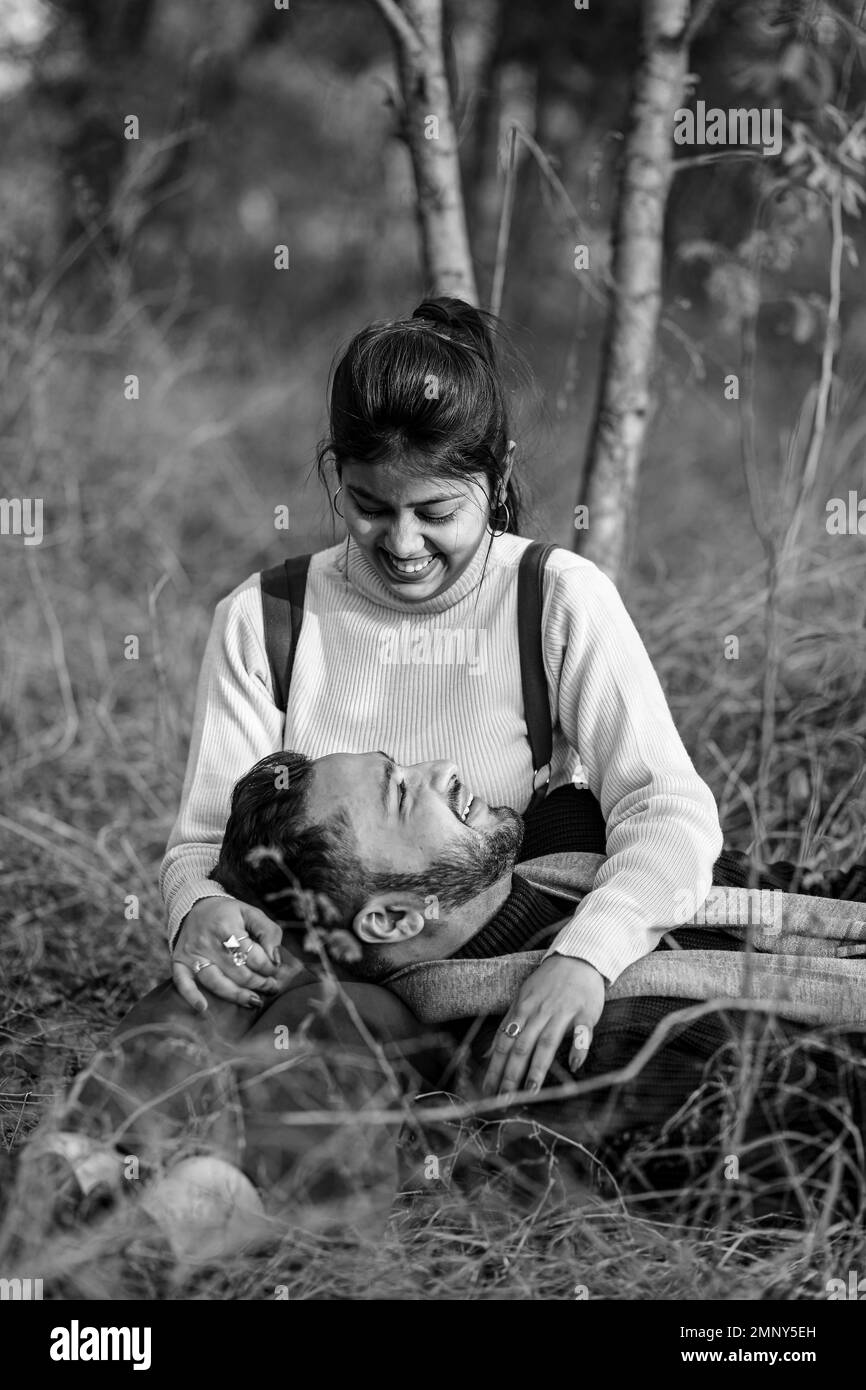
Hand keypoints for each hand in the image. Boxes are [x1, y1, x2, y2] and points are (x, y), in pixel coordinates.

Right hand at [172, 897, 286, 1013]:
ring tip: (254, 1001)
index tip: (275, 970)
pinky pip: (183, 982)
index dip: (269, 967)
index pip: (252, 956)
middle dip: (259, 983)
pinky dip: (192, 996)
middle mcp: (208, 942)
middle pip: (237, 972)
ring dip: (237, 995)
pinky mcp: (180, 962)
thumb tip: (275, 959)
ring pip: (216, 982)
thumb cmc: (228, 914)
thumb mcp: (252, 913)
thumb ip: (269, 932)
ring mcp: (193, 954)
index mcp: (227, 927)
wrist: (194, 906)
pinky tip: (203, 1008)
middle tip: (271, 987)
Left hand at [482, 955, 604, 1097]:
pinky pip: (582, 1032)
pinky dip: (578, 1048)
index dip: (495, 1067)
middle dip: (511, 1074)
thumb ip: (508, 1025)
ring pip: (547, 1043)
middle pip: (521, 1046)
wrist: (579, 958)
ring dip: (538, 1068)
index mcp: (522, 1009)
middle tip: (505, 1100)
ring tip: (531, 1091)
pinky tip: (574, 1066)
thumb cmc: (548, 982)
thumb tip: (488, 1054)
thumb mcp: (522, 999)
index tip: (489, 1090)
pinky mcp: (585, 1012)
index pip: (504, 1042)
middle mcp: (539, 1012)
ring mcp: (562, 1012)